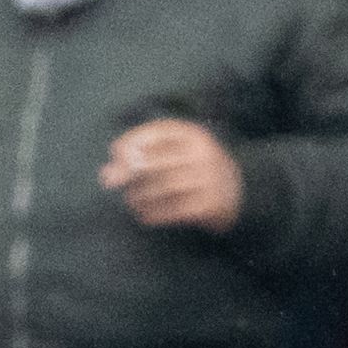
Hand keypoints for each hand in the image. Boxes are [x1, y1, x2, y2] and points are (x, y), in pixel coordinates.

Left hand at [98, 117, 243, 232]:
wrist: (240, 192)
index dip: (133, 141)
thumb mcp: (180, 152)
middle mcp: (202, 154)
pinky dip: (153, 214)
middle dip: (128, 171)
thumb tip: (107, 173)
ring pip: (162, 188)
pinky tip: (143, 215)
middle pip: (156, 161)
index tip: (114, 152)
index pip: (158, 132)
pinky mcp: (208, 204)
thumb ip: (145, 157)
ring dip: (138, 196)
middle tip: (109, 182)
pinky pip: (173, 210)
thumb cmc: (197, 169)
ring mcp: (207, 179)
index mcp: (194, 135)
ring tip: (130, 200)